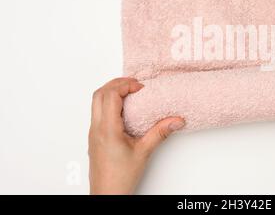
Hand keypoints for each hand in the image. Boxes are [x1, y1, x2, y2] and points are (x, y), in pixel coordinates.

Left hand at [88, 77, 184, 194]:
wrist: (107, 194)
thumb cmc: (120, 178)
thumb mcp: (144, 152)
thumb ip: (160, 133)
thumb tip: (176, 120)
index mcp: (107, 129)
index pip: (110, 95)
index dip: (125, 85)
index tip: (140, 88)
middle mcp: (96, 128)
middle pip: (99, 93)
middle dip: (117, 83)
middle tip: (134, 85)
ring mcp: (93, 132)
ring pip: (96, 102)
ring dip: (111, 92)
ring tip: (130, 93)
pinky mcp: (94, 136)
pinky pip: (97, 111)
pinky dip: (108, 102)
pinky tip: (123, 109)